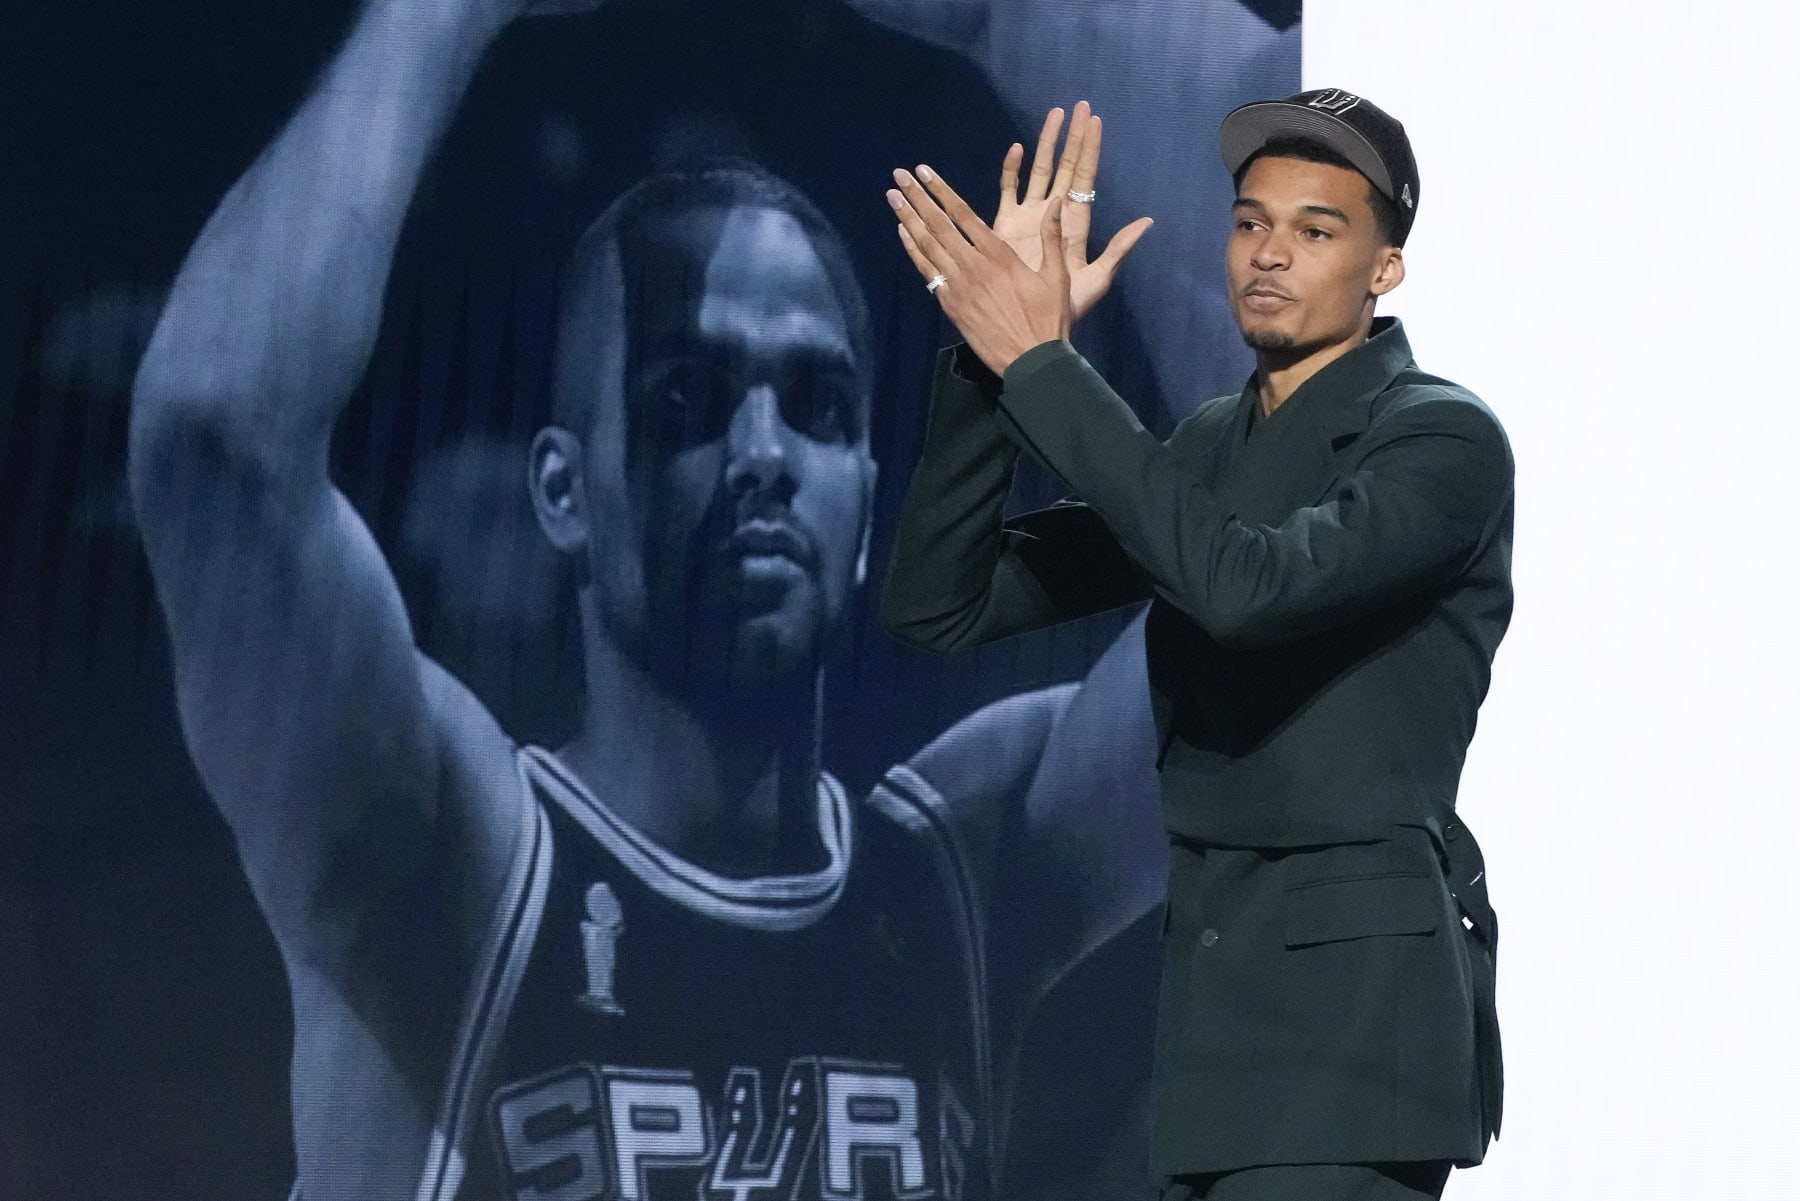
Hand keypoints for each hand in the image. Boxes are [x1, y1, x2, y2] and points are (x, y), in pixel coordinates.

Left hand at [888, 162, 1074, 376]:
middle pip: (938, 224)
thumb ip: (1052, 238)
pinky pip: (927, 271)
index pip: (963, 213)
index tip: (923, 172)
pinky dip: (913, 250)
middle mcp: (973, 265)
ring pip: (927, 245)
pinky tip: (903, 233)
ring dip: (908, 219)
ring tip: (893, 197)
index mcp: (999, 254)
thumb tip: (1056, 203)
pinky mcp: (951, 305)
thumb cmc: (1048, 319)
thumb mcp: (1058, 276)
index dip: (940, 190)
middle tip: (898, 176)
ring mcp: (958, 286)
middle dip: (916, 197)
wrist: (1031, 360)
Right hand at [995, 103, 1152, 323]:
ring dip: (1046, 143)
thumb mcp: (1098, 277)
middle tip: (1078, 106)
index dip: (1090, 149)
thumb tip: (1148, 222)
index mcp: (1076, 222)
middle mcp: (1053, 213)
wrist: (1030, 321)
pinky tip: (1018, 149)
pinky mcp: (1005, 225)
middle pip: (1065, 166)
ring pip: (1039, 171)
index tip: (1095, 122)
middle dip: (1071, 136)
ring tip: (1053, 115)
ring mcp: (1029, 217)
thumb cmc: (1065, 306)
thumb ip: (1119, 248)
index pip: (1085, 177)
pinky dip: (1012, 170)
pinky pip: (1008, 191)